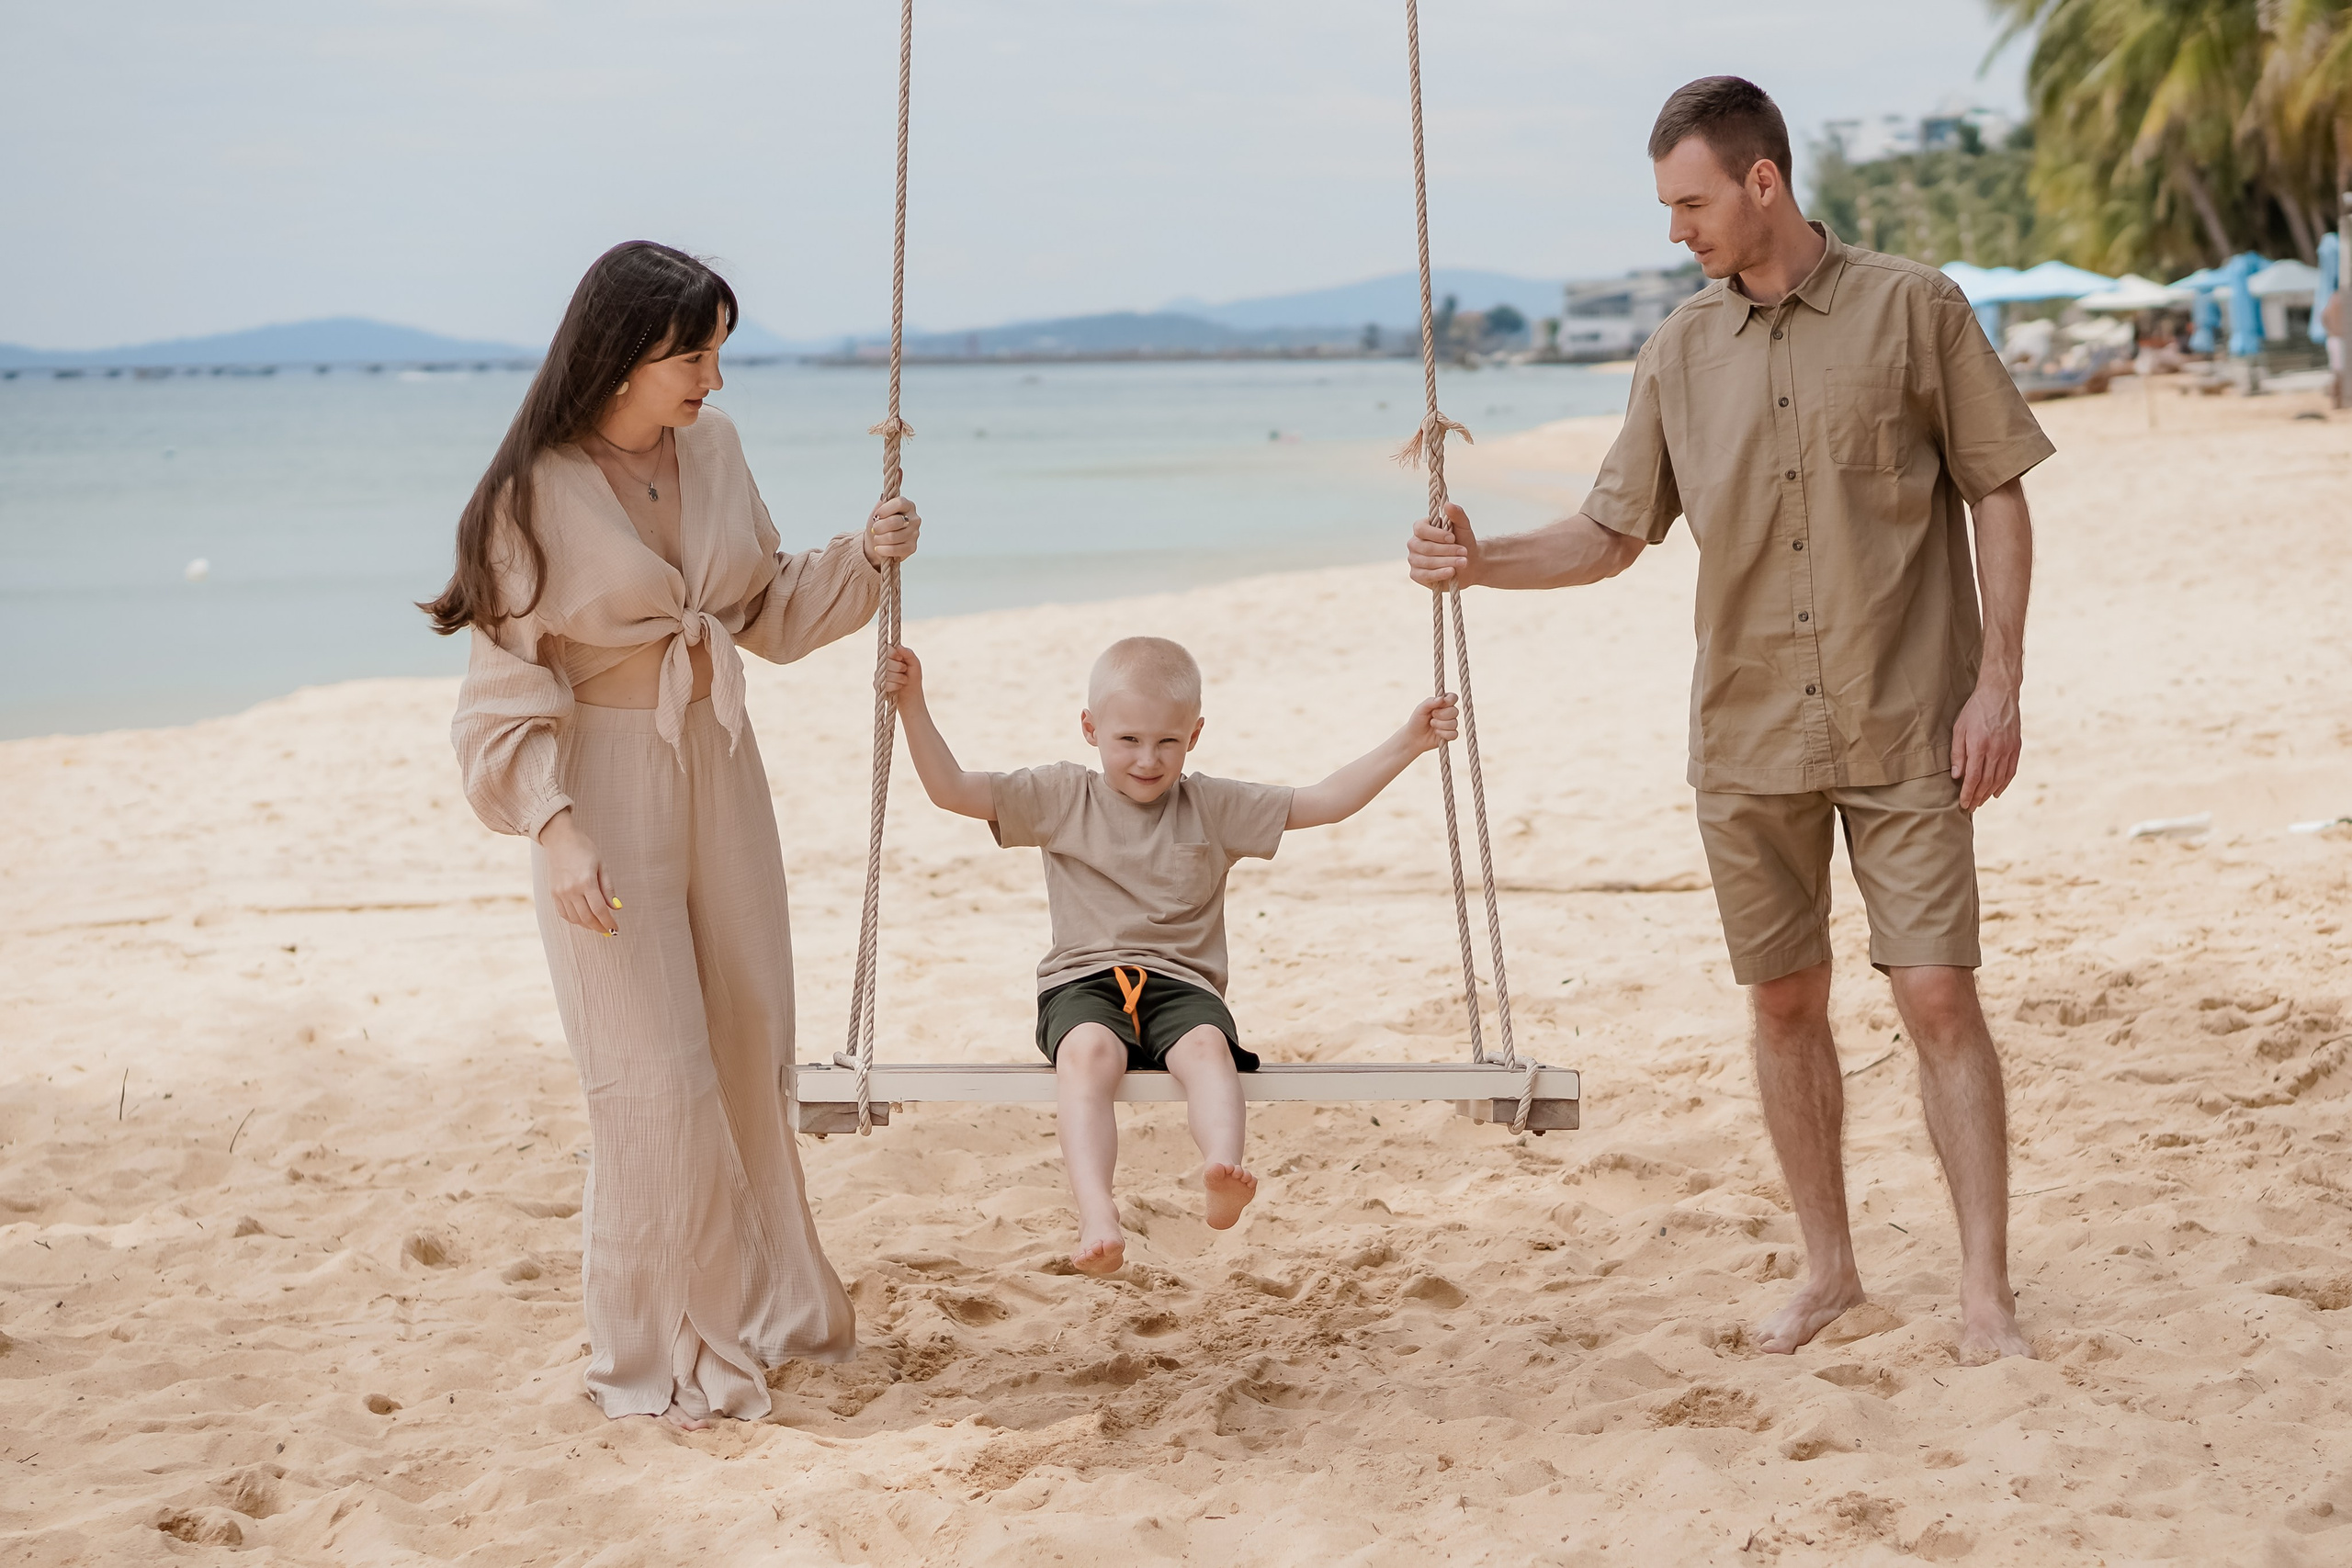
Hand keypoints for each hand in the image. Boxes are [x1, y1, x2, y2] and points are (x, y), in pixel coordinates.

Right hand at [539, 810, 619, 935]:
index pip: (600, 910)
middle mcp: (571, 890)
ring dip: (587, 925)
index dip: (608, 923)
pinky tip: (583, 920)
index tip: (616, 929)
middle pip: (587, 918)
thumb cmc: (584, 848)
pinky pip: (563, 913)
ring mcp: (560, 892)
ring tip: (597, 926)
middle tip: (608, 932)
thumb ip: (608, 888)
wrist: (559, 838)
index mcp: (586, 882)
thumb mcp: (602, 865)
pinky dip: (574, 920)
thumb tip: (616, 908)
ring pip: (575, 919)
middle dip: (599, 927)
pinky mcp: (553, 893)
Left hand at [865, 495, 921, 564]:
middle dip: (879, 527)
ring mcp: (915, 534)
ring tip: (877, 538)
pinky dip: (883, 549)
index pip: (899, 503)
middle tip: (874, 529)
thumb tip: (884, 498)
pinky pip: (895, 549)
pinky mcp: (912, 547)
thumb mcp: (878, 511)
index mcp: (908, 506)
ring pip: (893, 537)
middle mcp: (914, 519)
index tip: (876, 515)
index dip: (885, 510)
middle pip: (895, 522)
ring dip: (879, 539)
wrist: (877, 541)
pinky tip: (879, 548)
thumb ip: (882, 503)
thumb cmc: (879, 524)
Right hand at [879, 644, 923, 705]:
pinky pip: (885, 684)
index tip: (901, 659)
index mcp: (891, 654)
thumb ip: (909, 654)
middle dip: (899, 667)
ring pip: (886, 673)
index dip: (894, 654)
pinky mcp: (878, 685)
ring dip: (900, 678)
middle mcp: (883, 662)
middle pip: (886, 661)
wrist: (911, 694)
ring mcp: (879, 674)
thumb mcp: (915, 664)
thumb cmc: (913, 677)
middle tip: (904, 670)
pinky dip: (895, 686)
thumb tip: (899, 646)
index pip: (886, 648)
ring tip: (903, 680)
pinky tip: (898, 686)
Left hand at [1402, 693, 1459, 752]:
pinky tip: (1436, 733)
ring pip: (1454, 723)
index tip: (1442, 703)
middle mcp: (1449, 713)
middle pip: (1455, 711)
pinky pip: (1454, 734)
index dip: (1450, 700)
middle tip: (1432, 716)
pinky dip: (1443, 734)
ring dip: (1440, 725)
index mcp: (1443, 703)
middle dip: (1442, 715)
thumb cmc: (1417, 721)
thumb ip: (1430, 702)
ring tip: (1432, 724)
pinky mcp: (1451, 735)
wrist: (1413, 738)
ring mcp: (1450, 724)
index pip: (1453, 698)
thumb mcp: (1420, 709)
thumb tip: (1442, 698)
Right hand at [1407, 503, 1479, 588]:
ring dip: (1447, 562)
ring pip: (1427, 562)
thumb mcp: (1464, 527)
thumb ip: (1457, 515)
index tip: (1453, 538)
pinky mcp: (1416, 574)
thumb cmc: (1464, 542)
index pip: (1421, 529)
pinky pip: (1425, 575)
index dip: (1436, 534)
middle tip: (1464, 552)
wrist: (1470, 563)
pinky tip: (1452, 571)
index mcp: (1421, 528)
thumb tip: (1448, 505)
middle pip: (1425, 548)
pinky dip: (1440, 573)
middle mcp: (1414, 543)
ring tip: (1463, 562)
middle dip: (1447, 551)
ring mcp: (1413, 559)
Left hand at [1950, 679, 2020, 811]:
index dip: (1968, 793)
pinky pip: (2011, 771)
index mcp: (1979, 745)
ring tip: (1981, 802)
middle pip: (1987, 782)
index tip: (1963, 804)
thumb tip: (1957, 776)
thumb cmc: (1975, 710)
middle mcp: (1996, 750)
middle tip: (1970, 807)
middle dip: (1978, 797)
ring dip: (1990, 793)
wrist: (1999, 694)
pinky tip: (1997, 792)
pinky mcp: (2017, 747)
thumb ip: (1958, 753)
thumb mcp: (1959, 728)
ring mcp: (2009, 749)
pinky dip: (2004, 784)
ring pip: (1999, 779)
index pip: (1974, 777)